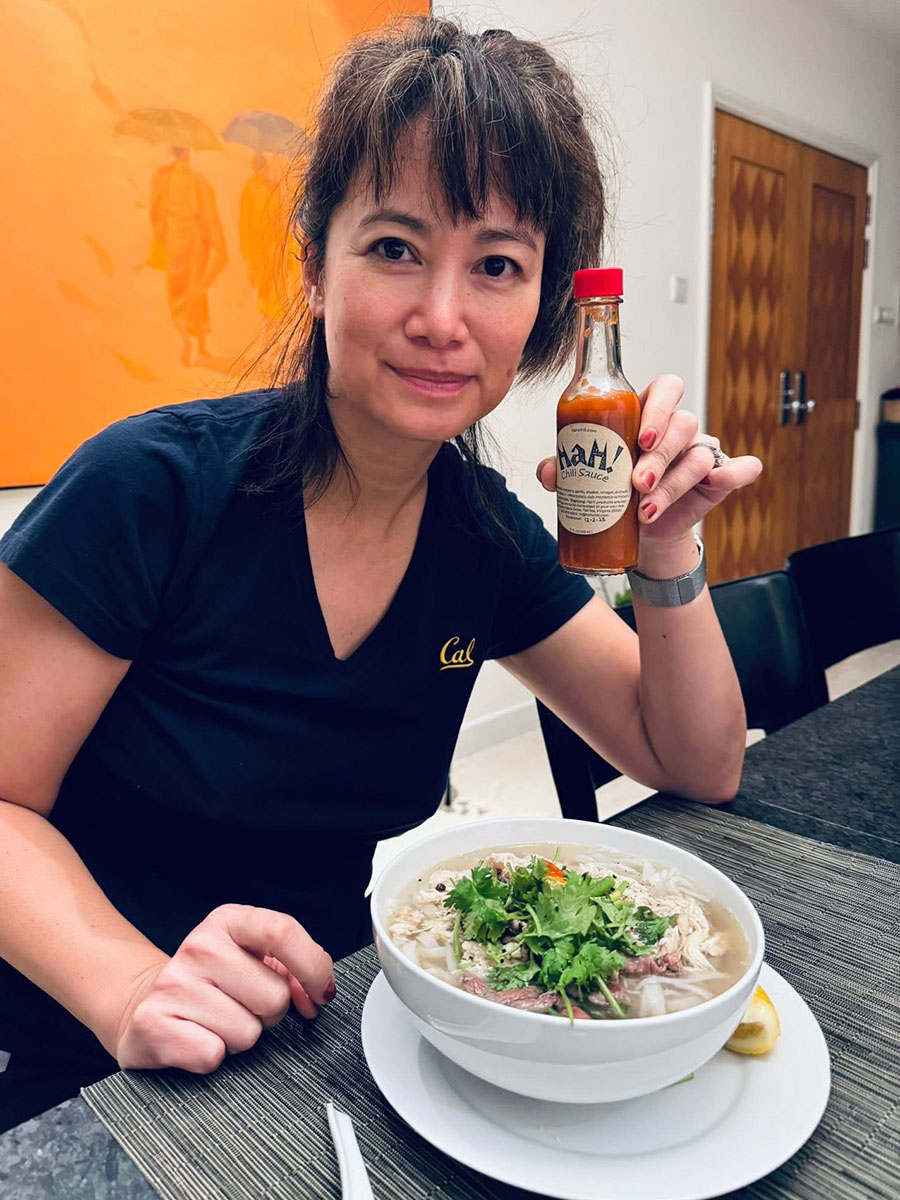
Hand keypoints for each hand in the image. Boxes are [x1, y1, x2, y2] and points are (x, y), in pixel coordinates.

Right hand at [110, 904, 334, 1072]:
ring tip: (218, 1021)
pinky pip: (213, 1055)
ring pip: (247, 1032)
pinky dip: (212, 1056)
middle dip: (271, 1013)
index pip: (282, 932)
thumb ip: (293, 967)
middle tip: (245, 1006)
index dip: (313, 967)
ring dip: (241, 1036)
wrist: (146, 1002)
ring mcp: (173, 984)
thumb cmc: (212, 982)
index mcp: (228, 921)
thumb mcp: (251, 958)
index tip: (321, 992)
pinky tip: (197, 1037)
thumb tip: (319, 991)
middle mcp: (199, 946)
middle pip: (274, 996)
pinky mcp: (153, 1024)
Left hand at [537, 374, 762, 547]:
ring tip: (646, 510)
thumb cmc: (615, 491)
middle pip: (683, 422)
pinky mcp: (719, 479)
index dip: (656, 408)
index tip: (638, 440)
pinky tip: (719, 482)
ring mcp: (701, 452)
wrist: (637, 531)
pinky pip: (739, 468)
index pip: (665, 389)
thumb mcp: (588, 478)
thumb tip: (548, 474)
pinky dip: (736, 472)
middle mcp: (678, 429)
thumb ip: (566, 469)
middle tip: (637, 482)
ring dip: (674, 483)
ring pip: (699, 454)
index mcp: (648, 415)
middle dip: (660, 454)